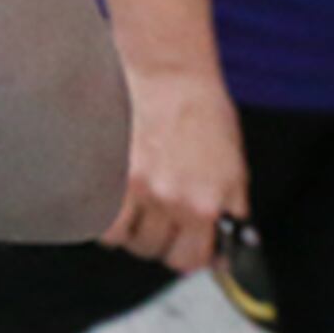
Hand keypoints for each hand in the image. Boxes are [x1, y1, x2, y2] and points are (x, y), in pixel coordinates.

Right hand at [106, 65, 246, 269]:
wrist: (171, 73)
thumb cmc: (204, 113)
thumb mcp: (234, 169)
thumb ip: (227, 212)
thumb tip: (222, 250)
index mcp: (206, 204)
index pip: (189, 259)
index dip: (183, 253)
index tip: (179, 244)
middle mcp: (170, 200)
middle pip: (152, 250)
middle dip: (155, 237)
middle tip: (157, 215)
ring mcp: (136, 185)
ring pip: (124, 238)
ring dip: (129, 227)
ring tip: (134, 204)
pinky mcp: (109, 169)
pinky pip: (99, 217)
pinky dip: (105, 216)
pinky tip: (114, 199)